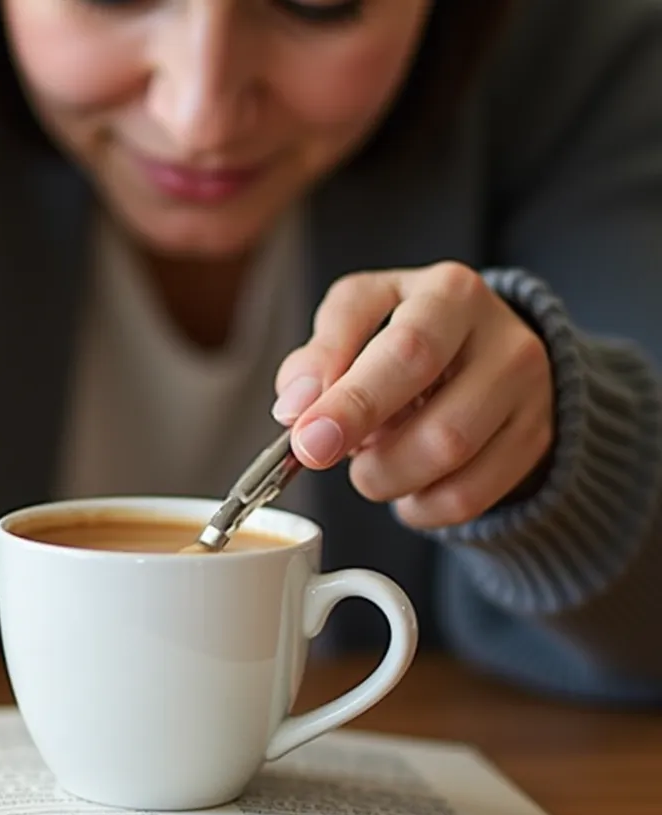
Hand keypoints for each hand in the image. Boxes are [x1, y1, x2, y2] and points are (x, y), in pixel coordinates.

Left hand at [271, 262, 555, 528]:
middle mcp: (503, 340)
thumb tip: (296, 406)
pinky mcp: (534, 440)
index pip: (406, 351)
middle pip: (441, 425)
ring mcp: (528, 394)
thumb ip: (319, 355)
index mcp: (451, 294)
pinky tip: (404, 485)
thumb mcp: (357, 318)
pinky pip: (467, 498)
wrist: (482, 350)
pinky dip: (418, 505)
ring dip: (386, 477)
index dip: (351, 402)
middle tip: (319, 457)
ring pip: (450, 459)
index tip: (304, 438)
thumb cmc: (404, 332)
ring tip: (368, 459)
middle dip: (367, 449)